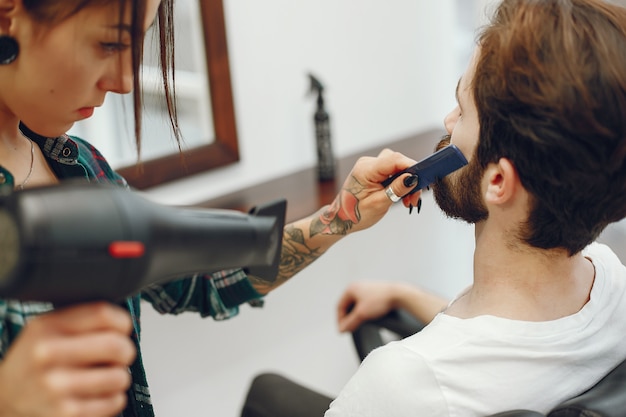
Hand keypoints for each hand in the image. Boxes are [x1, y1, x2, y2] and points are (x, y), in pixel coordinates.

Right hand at [0, 302, 135, 416]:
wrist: (5, 400)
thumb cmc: (33, 363)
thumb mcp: (47, 330)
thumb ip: (82, 320)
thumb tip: (124, 320)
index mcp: (47, 327)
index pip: (104, 314)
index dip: (122, 322)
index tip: (122, 329)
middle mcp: (48, 355)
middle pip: (117, 345)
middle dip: (126, 351)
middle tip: (119, 355)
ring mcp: (57, 387)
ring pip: (120, 377)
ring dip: (119, 378)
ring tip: (103, 376)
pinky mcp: (67, 413)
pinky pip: (114, 402)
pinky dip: (112, 399)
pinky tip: (95, 395)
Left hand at [321, 149, 420, 235]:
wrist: (341, 218)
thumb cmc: (354, 214)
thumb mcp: (379, 204)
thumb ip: (396, 189)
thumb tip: (413, 178)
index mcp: (365, 170)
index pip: (394, 160)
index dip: (411, 166)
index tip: (422, 179)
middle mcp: (367, 164)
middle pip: (397, 161)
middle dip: (410, 178)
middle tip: (414, 198)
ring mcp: (370, 167)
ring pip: (396, 166)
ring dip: (405, 182)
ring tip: (407, 201)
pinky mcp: (373, 172)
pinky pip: (391, 171)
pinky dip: (399, 182)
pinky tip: (401, 196)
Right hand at [336, 281, 399, 332]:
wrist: (399, 294)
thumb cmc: (380, 301)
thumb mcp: (362, 314)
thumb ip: (350, 323)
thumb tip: (341, 330)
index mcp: (351, 288)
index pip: (339, 306)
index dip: (339, 320)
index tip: (342, 331)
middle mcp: (357, 286)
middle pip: (347, 305)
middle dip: (347, 318)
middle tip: (349, 329)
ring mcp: (366, 288)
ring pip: (356, 305)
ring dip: (355, 316)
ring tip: (358, 325)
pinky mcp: (375, 292)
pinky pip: (364, 304)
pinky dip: (363, 312)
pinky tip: (367, 318)